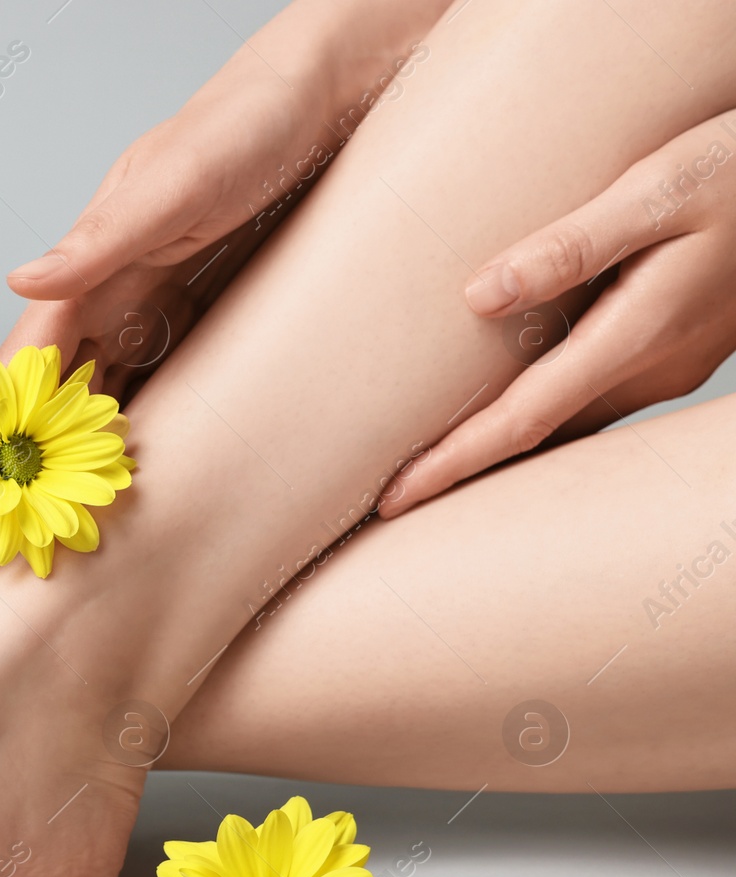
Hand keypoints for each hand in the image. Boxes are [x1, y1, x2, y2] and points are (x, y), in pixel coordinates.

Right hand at [0, 0, 450, 566]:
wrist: (339, 94)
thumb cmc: (251, 120)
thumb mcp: (176, 178)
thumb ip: (101, 236)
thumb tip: (23, 279)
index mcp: (94, 262)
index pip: (28, 370)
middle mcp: (118, 294)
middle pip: (52, 405)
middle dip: (15, 479)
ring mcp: (162, 312)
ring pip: (101, 409)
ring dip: (69, 477)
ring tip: (44, 547)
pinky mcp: (211, 324)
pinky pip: (165, 397)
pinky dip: (138, 448)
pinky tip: (130, 496)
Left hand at [381, 108, 735, 517]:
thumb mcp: (656, 189)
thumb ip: (569, 245)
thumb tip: (478, 297)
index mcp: (637, 334)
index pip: (522, 421)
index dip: (453, 463)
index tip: (393, 498)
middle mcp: (652, 366)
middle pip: (539, 439)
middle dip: (464, 473)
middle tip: (387, 501)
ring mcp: (669, 363)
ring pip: (568, 425)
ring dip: (501, 450)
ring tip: (430, 467)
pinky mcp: (674, 347)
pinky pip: (592, 399)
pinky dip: (540, 418)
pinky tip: (506, 415)